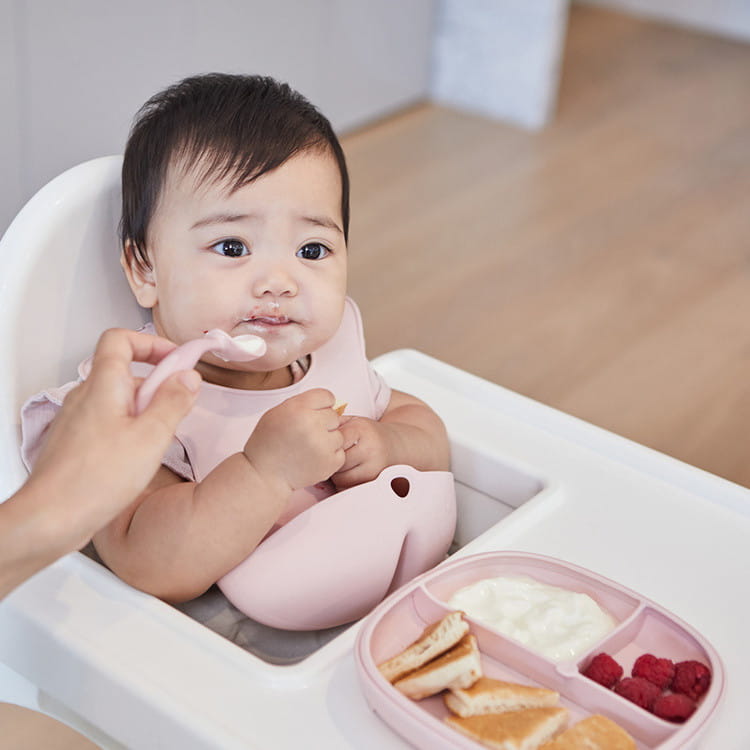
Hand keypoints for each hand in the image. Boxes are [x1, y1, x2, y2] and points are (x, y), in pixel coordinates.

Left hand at [25, 328, 200, 544]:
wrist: (50, 518)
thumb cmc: (94, 479)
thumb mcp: (151, 437)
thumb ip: (173, 401)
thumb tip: (188, 377)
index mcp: (102, 385)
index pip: (120, 340)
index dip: (151, 343)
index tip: (176, 360)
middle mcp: (85, 396)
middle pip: (123, 371)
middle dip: (156, 383)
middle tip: (179, 403)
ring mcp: (77, 420)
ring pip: (117, 399)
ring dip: (144, 408)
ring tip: (162, 436)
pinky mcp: (76, 443)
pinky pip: (108, 422)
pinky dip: (130, 428)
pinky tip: (140, 456)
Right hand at [243, 389, 344, 493]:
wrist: (264, 475)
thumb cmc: (268, 445)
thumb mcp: (277, 413)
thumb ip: (302, 404)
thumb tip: (327, 402)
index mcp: (298, 408)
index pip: (327, 396)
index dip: (321, 405)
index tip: (315, 413)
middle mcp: (312, 424)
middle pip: (334, 416)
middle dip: (323, 424)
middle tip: (307, 434)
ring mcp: (322, 444)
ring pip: (339, 435)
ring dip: (328, 440)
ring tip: (308, 448)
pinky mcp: (330, 462)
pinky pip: (340, 452)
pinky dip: (329, 456)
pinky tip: (312, 458)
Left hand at [330, 415, 392, 489]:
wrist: (397, 445)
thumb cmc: (369, 433)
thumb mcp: (354, 421)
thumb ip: (335, 425)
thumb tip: (311, 432)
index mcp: (361, 430)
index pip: (334, 442)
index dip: (326, 446)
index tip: (323, 446)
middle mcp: (369, 449)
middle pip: (336, 462)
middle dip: (329, 462)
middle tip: (329, 459)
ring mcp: (374, 468)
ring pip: (341, 479)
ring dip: (335, 475)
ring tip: (339, 467)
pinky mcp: (374, 482)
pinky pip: (349, 488)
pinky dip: (343, 484)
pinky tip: (347, 475)